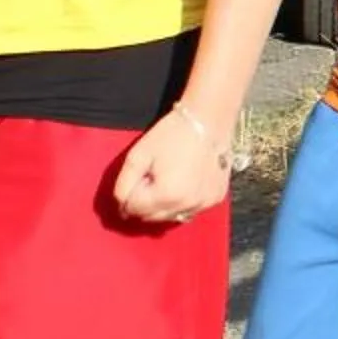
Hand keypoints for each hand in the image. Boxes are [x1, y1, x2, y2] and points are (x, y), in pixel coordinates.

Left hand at [113, 102, 234, 224]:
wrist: (208, 120)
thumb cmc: (172, 134)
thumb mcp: (138, 155)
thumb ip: (123, 184)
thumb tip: (121, 205)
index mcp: (166, 195)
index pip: (134, 210)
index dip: (128, 196)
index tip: (136, 179)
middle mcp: (187, 204)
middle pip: (153, 217)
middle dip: (145, 203)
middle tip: (149, 179)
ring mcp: (204, 203)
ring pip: (172, 217)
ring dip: (164, 206)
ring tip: (167, 181)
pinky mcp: (216, 198)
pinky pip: (192, 209)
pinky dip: (183, 203)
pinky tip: (184, 183)